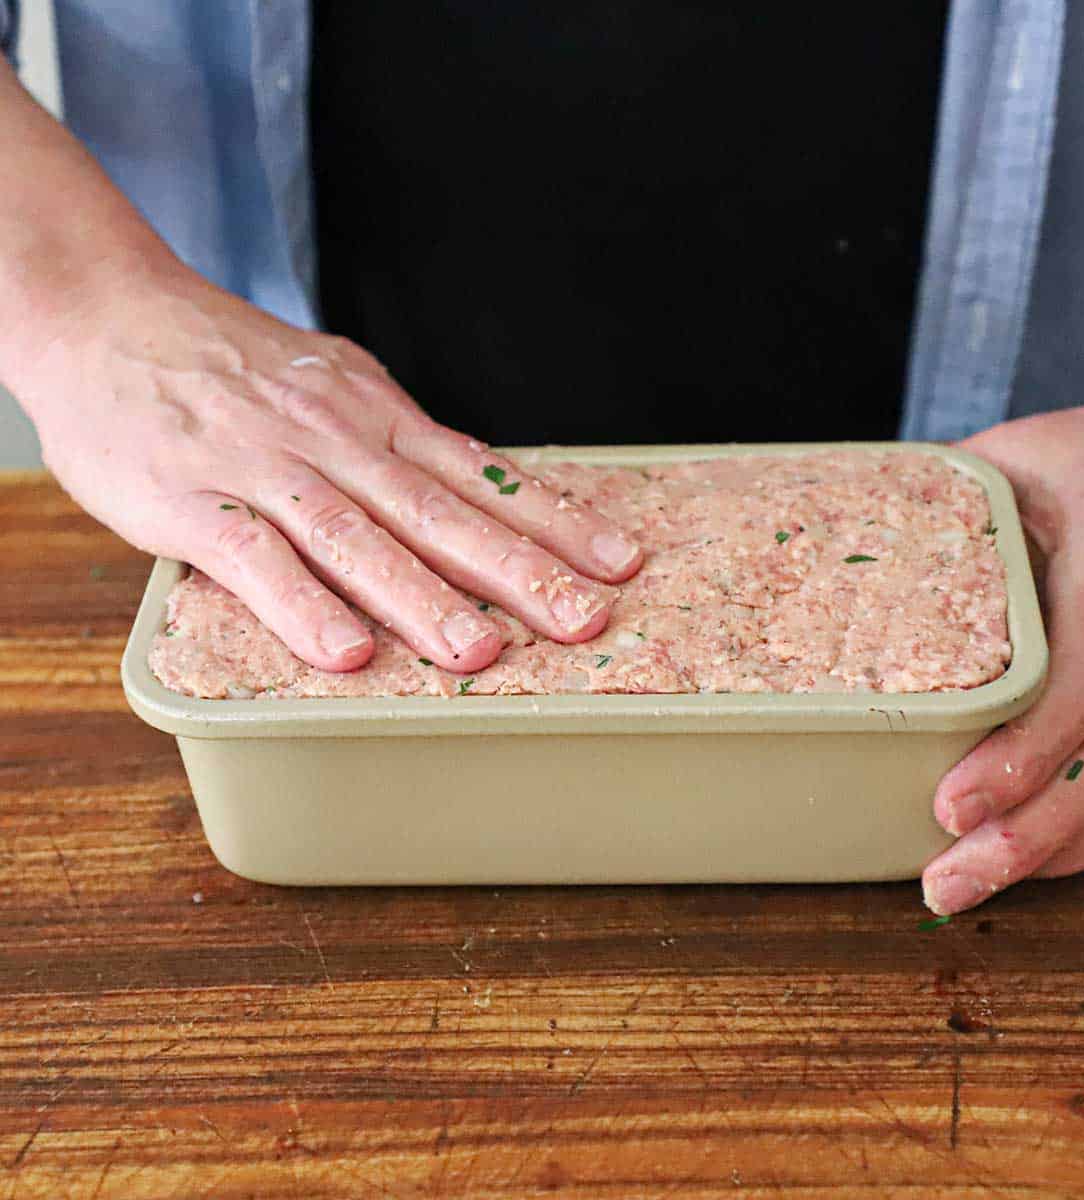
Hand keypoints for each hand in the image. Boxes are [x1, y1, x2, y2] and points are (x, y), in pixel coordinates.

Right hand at [18, 266, 642, 672]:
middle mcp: (340, 444)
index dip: (556, 521)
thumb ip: (398, 440)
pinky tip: (347, 653)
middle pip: (444, 515)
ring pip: (361, 540)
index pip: (484, 476)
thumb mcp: (336, 383)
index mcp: (380, 418)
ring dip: (425, 599)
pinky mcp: (195, 504)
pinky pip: (256, 560)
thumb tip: (475, 479)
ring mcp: (269, 472)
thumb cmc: (232, 362)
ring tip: (483, 652)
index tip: (618, 561)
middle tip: (586, 618)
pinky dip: (303, 606)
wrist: (108, 313)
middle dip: (523, 571)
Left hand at [923, 380, 1083, 913]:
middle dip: (1025, 836)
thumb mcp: (1022, 455)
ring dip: (1065, 850)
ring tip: (984, 888)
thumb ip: (944, 503)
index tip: (951, 806)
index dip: (1018, 758)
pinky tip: (1060, 860)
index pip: (1075, 685)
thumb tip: (846, 540)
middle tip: (946, 885)